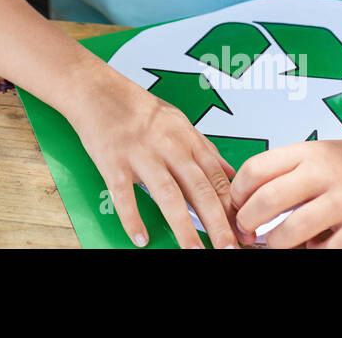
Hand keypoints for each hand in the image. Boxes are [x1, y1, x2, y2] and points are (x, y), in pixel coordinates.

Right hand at [69, 74, 245, 248]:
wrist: (98, 90)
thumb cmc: (138, 108)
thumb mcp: (179, 122)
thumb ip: (204, 149)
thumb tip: (230, 175)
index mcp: (187, 139)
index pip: (218, 178)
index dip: (232, 208)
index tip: (243, 231)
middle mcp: (168, 147)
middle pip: (199, 190)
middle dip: (217, 224)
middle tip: (228, 249)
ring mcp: (141, 155)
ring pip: (167, 195)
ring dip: (183, 227)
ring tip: (193, 252)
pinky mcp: (113, 161)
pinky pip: (124, 194)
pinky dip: (132, 217)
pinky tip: (141, 238)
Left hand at [231, 137, 341, 248]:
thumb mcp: (316, 154)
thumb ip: (285, 172)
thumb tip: (246, 201)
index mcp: (307, 152)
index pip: (255, 170)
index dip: (237, 193)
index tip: (234, 206)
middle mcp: (325, 172)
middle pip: (268, 200)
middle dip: (247, 221)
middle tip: (245, 231)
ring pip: (293, 230)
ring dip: (275, 242)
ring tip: (274, 242)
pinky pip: (329, 249)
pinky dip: (314, 252)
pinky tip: (313, 246)